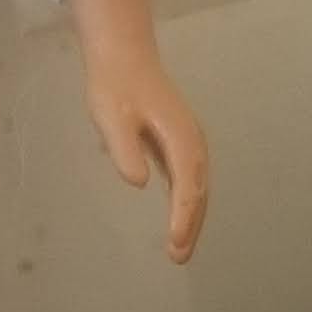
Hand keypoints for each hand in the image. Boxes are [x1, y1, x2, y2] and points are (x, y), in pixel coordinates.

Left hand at [62, 0, 209, 262]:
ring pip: (198, 187)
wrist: (124, 55)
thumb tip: (139, 182)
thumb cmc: (115, 85)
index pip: (187, 186)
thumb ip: (124, 148)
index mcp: (180, 138)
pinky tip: (179, 220)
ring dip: (193, 218)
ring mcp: (190, 142)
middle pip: (199, 191)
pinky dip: (188, 202)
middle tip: (178, 257)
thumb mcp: (111, 117)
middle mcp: (193, 142)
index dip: (183, 217)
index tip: (174, 243)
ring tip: (179, 248)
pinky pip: (191, 179)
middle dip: (191, 225)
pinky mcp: (181, 142)